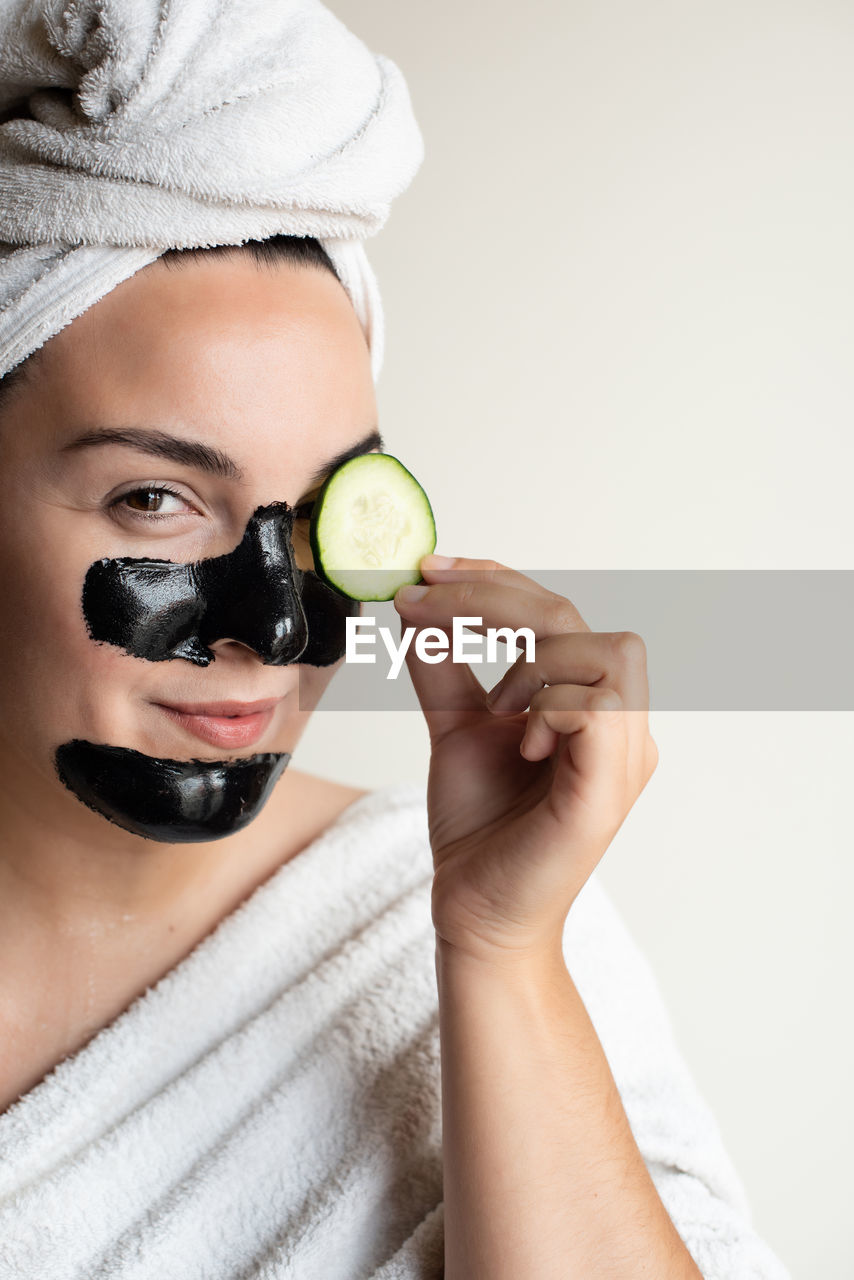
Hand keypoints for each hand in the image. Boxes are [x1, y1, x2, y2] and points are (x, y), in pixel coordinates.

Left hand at [393, 555, 657, 963]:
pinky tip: (519, 743)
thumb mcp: (455, 730)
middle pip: (577, 616)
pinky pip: (600, 706)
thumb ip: (444, 669)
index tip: (430, 570)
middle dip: (494, 598)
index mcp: (586, 703)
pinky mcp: (609, 787)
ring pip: (608, 651)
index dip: (497, 578)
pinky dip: (549, 708)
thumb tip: (414, 605)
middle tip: (423, 603)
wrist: (475, 910)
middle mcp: (618, 723)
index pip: (557, 611)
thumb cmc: (480, 828)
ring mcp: (624, 755)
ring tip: (495, 710)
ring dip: (533, 664)